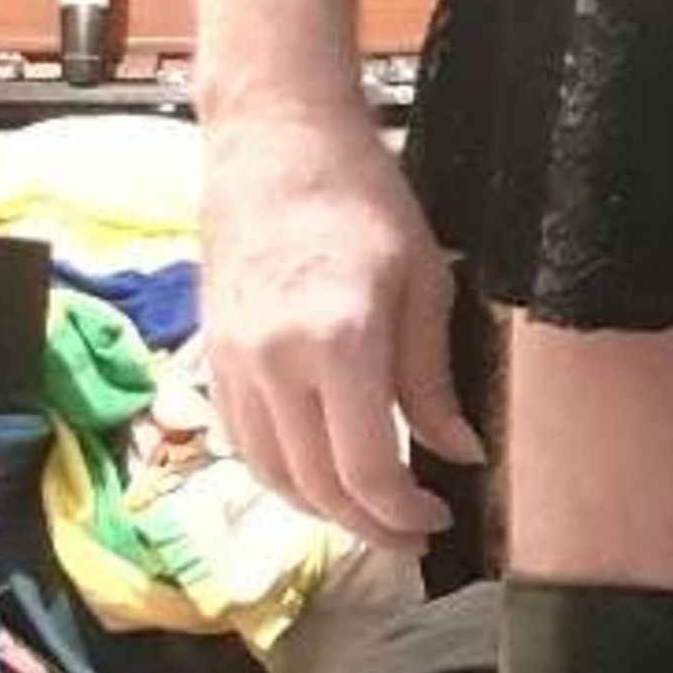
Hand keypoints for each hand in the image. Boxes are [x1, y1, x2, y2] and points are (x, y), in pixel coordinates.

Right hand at [200, 101, 484, 550]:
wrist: (274, 140)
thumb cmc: (363, 197)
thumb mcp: (424, 284)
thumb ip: (433, 380)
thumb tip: (459, 454)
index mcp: (339, 342)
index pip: (365, 470)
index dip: (402, 513)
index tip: (436, 518)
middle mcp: (275, 363)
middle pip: (317, 487)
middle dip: (368, 525)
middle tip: (411, 532)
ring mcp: (233, 363)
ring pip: (271, 475)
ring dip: (321, 510)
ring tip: (370, 513)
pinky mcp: (212, 356)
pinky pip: (243, 443)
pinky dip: (282, 476)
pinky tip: (319, 475)